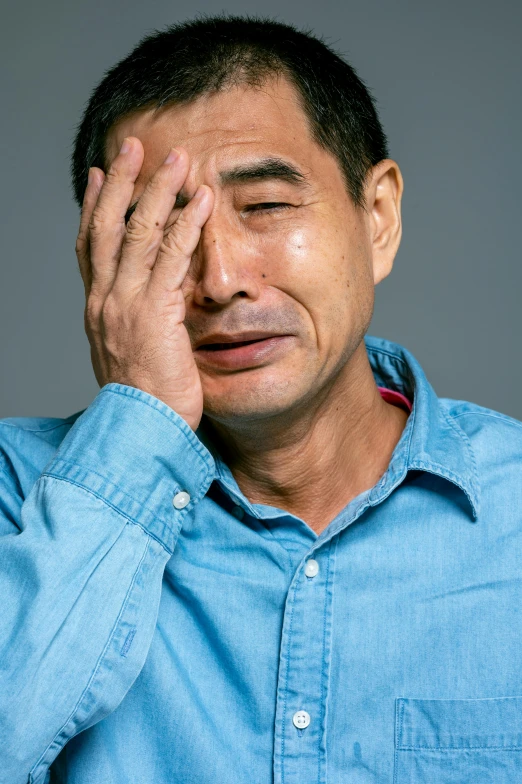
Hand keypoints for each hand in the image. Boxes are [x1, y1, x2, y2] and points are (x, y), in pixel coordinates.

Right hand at [75, 137, 213, 430]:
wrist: (141, 432)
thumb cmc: (144, 402)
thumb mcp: (132, 355)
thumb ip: (139, 323)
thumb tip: (155, 307)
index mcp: (98, 309)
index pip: (90, 247)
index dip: (93, 208)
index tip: (98, 177)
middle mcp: (104, 300)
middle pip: (105, 226)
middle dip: (119, 183)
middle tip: (132, 147)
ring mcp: (125, 304)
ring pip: (136, 233)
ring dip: (157, 191)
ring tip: (177, 160)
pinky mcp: (154, 313)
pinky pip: (170, 258)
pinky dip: (185, 224)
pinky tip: (200, 200)